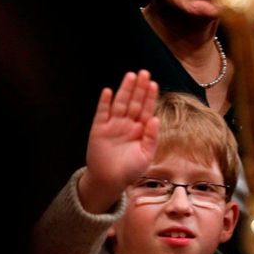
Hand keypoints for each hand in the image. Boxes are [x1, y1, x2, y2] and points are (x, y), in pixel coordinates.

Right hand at [79, 70, 159, 212]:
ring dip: (124, 90)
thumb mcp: (146, 155)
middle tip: (144, 72)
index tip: (153, 83)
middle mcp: (128, 124)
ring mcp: (113, 125)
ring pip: (120, 103)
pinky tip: (108, 92)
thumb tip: (155, 118)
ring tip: (130, 76)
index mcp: (141, 129)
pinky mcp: (99, 129)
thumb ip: (152, 137)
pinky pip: (102, 113)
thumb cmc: (130, 170)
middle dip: (139, 88)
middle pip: (134, 102)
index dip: (149, 96)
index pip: (146, 108)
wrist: (109, 181)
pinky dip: (104, 102)